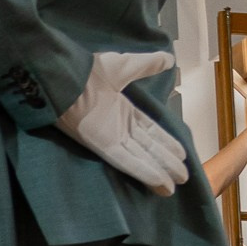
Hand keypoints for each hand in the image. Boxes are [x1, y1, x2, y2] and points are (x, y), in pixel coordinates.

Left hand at [55, 51, 187, 193]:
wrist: (63, 77)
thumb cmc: (86, 72)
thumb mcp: (123, 67)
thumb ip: (146, 65)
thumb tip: (169, 58)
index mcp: (123, 111)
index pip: (151, 131)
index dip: (166, 143)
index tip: (182, 155)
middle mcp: (118, 127)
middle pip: (149, 148)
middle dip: (166, 162)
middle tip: (183, 177)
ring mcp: (110, 138)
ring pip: (141, 159)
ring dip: (159, 173)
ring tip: (174, 187)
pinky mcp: (102, 146)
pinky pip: (126, 161)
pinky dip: (143, 171)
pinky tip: (159, 182)